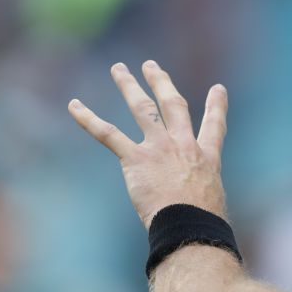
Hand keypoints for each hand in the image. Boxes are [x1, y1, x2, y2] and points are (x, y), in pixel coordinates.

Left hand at [68, 61, 229, 229]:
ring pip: (143, 108)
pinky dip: (89, 119)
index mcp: (205, 158)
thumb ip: (200, 195)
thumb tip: (197, 209)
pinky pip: (108, 134)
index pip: (214, 126)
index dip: (216, 106)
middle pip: (173, 105)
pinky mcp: (136, 159)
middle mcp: (183, 145)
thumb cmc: (203, 223)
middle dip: (161, 83)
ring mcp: (159, 148)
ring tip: (119, 69)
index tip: (217, 88)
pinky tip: (74, 105)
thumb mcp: (211, 203)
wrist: (189, 225)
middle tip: (151, 66)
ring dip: (129, 86)